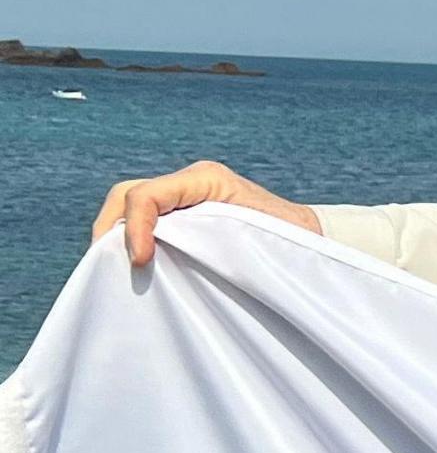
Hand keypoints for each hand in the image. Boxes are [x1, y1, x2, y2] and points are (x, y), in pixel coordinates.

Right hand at [90, 161, 320, 266]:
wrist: (313, 240)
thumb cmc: (293, 242)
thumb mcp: (256, 239)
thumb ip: (213, 241)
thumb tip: (161, 258)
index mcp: (207, 179)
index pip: (148, 195)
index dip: (135, 228)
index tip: (140, 262)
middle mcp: (188, 183)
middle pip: (127, 196)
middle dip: (111, 231)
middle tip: (108, 269)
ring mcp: (182, 198)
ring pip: (129, 210)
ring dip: (118, 239)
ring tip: (116, 273)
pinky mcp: (182, 219)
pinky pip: (145, 225)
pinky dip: (132, 245)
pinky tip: (134, 271)